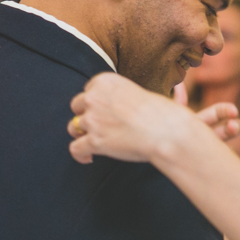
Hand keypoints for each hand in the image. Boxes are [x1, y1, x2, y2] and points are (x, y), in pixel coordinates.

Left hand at [68, 73, 234, 164]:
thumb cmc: (163, 113)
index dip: (96, 101)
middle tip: (99, 125)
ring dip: (83, 135)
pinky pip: (75, 149)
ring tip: (94, 142)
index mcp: (106, 81)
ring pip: (73, 127)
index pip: (89, 89)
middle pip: (77, 105)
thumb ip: (125, 97)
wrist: (166, 131)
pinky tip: (89, 158)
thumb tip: (135, 104)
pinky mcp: (94, 141)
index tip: (104, 110)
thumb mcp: (141, 92)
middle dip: (86, 115)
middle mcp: (94, 98)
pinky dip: (80, 155)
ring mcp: (92, 120)